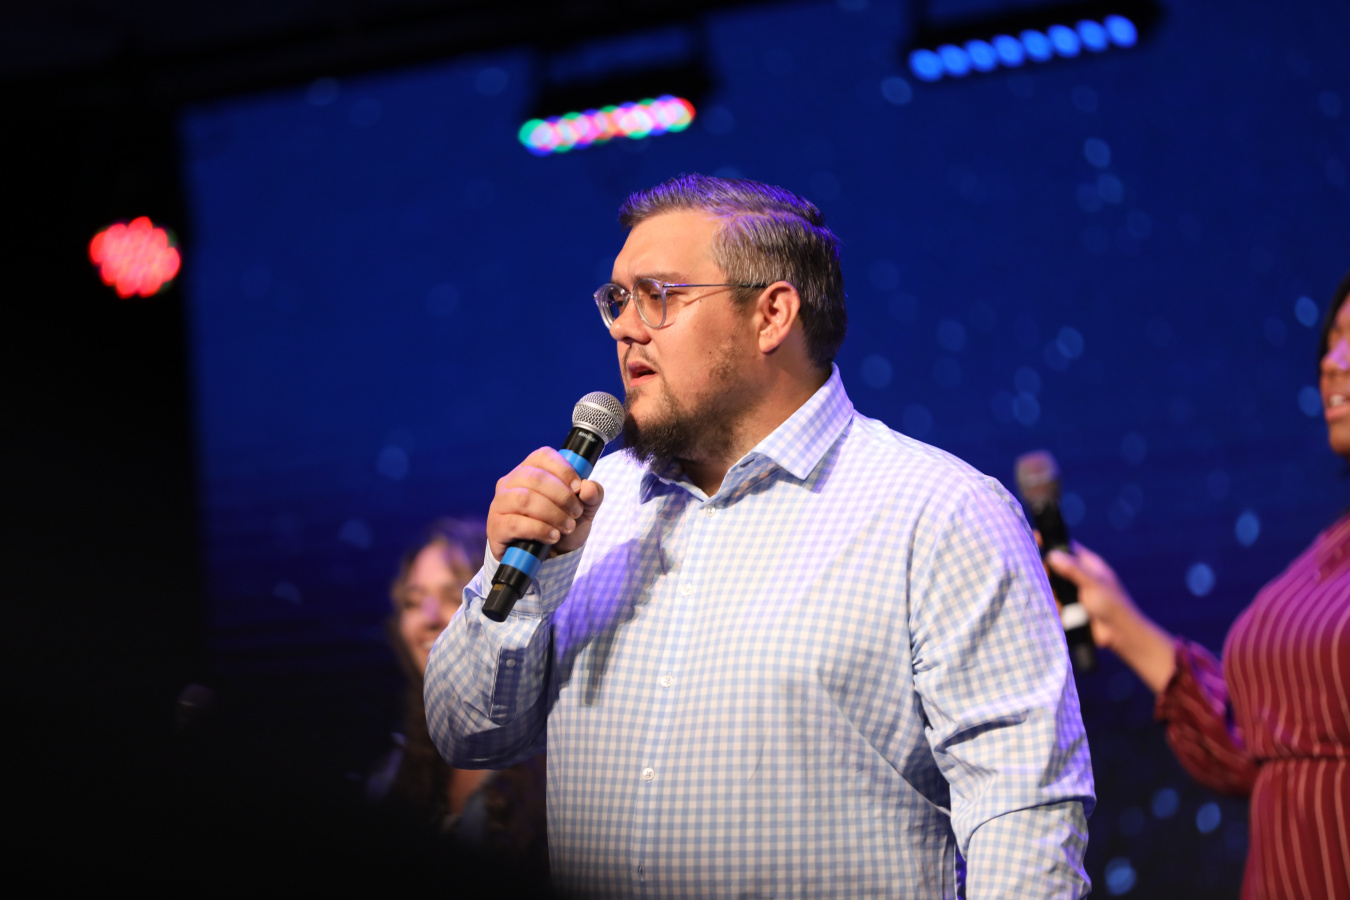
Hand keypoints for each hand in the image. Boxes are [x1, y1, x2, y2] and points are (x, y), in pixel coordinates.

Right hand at [487, 448, 604, 560]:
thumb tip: (589, 487)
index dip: (563, 469)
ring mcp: (500, 503)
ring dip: (552, 513)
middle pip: (535, 478)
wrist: (548, 558)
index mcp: (531, 469)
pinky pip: (515, 523)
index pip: (543, 456)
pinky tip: (553, 537)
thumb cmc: (561, 525)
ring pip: (525, 499)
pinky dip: (539, 530)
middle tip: (576, 513)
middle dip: (562, 496)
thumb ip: (592, 496)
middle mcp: (511, 482)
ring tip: (567, 526)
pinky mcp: (496, 526)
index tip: (578, 487)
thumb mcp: (584, 510)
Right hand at [1041, 538, 1176, 691]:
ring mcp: (1074, 593)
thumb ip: (1073, 569)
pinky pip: (1054, 603)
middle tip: (1041, 573)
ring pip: (1052, 587)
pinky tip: (1059, 611)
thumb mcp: (1093, 583)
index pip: (1067, 549)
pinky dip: (1053, 606)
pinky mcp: (1069, 609)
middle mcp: (1079, 577)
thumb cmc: (1113, 604)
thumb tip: (1052, 554)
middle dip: (1047, 571)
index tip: (1036, 539)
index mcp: (1088, 565)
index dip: (1052, 544)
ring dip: (1050, 591)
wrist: (1119, 635)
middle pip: (1056, 568)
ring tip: (1054, 597)